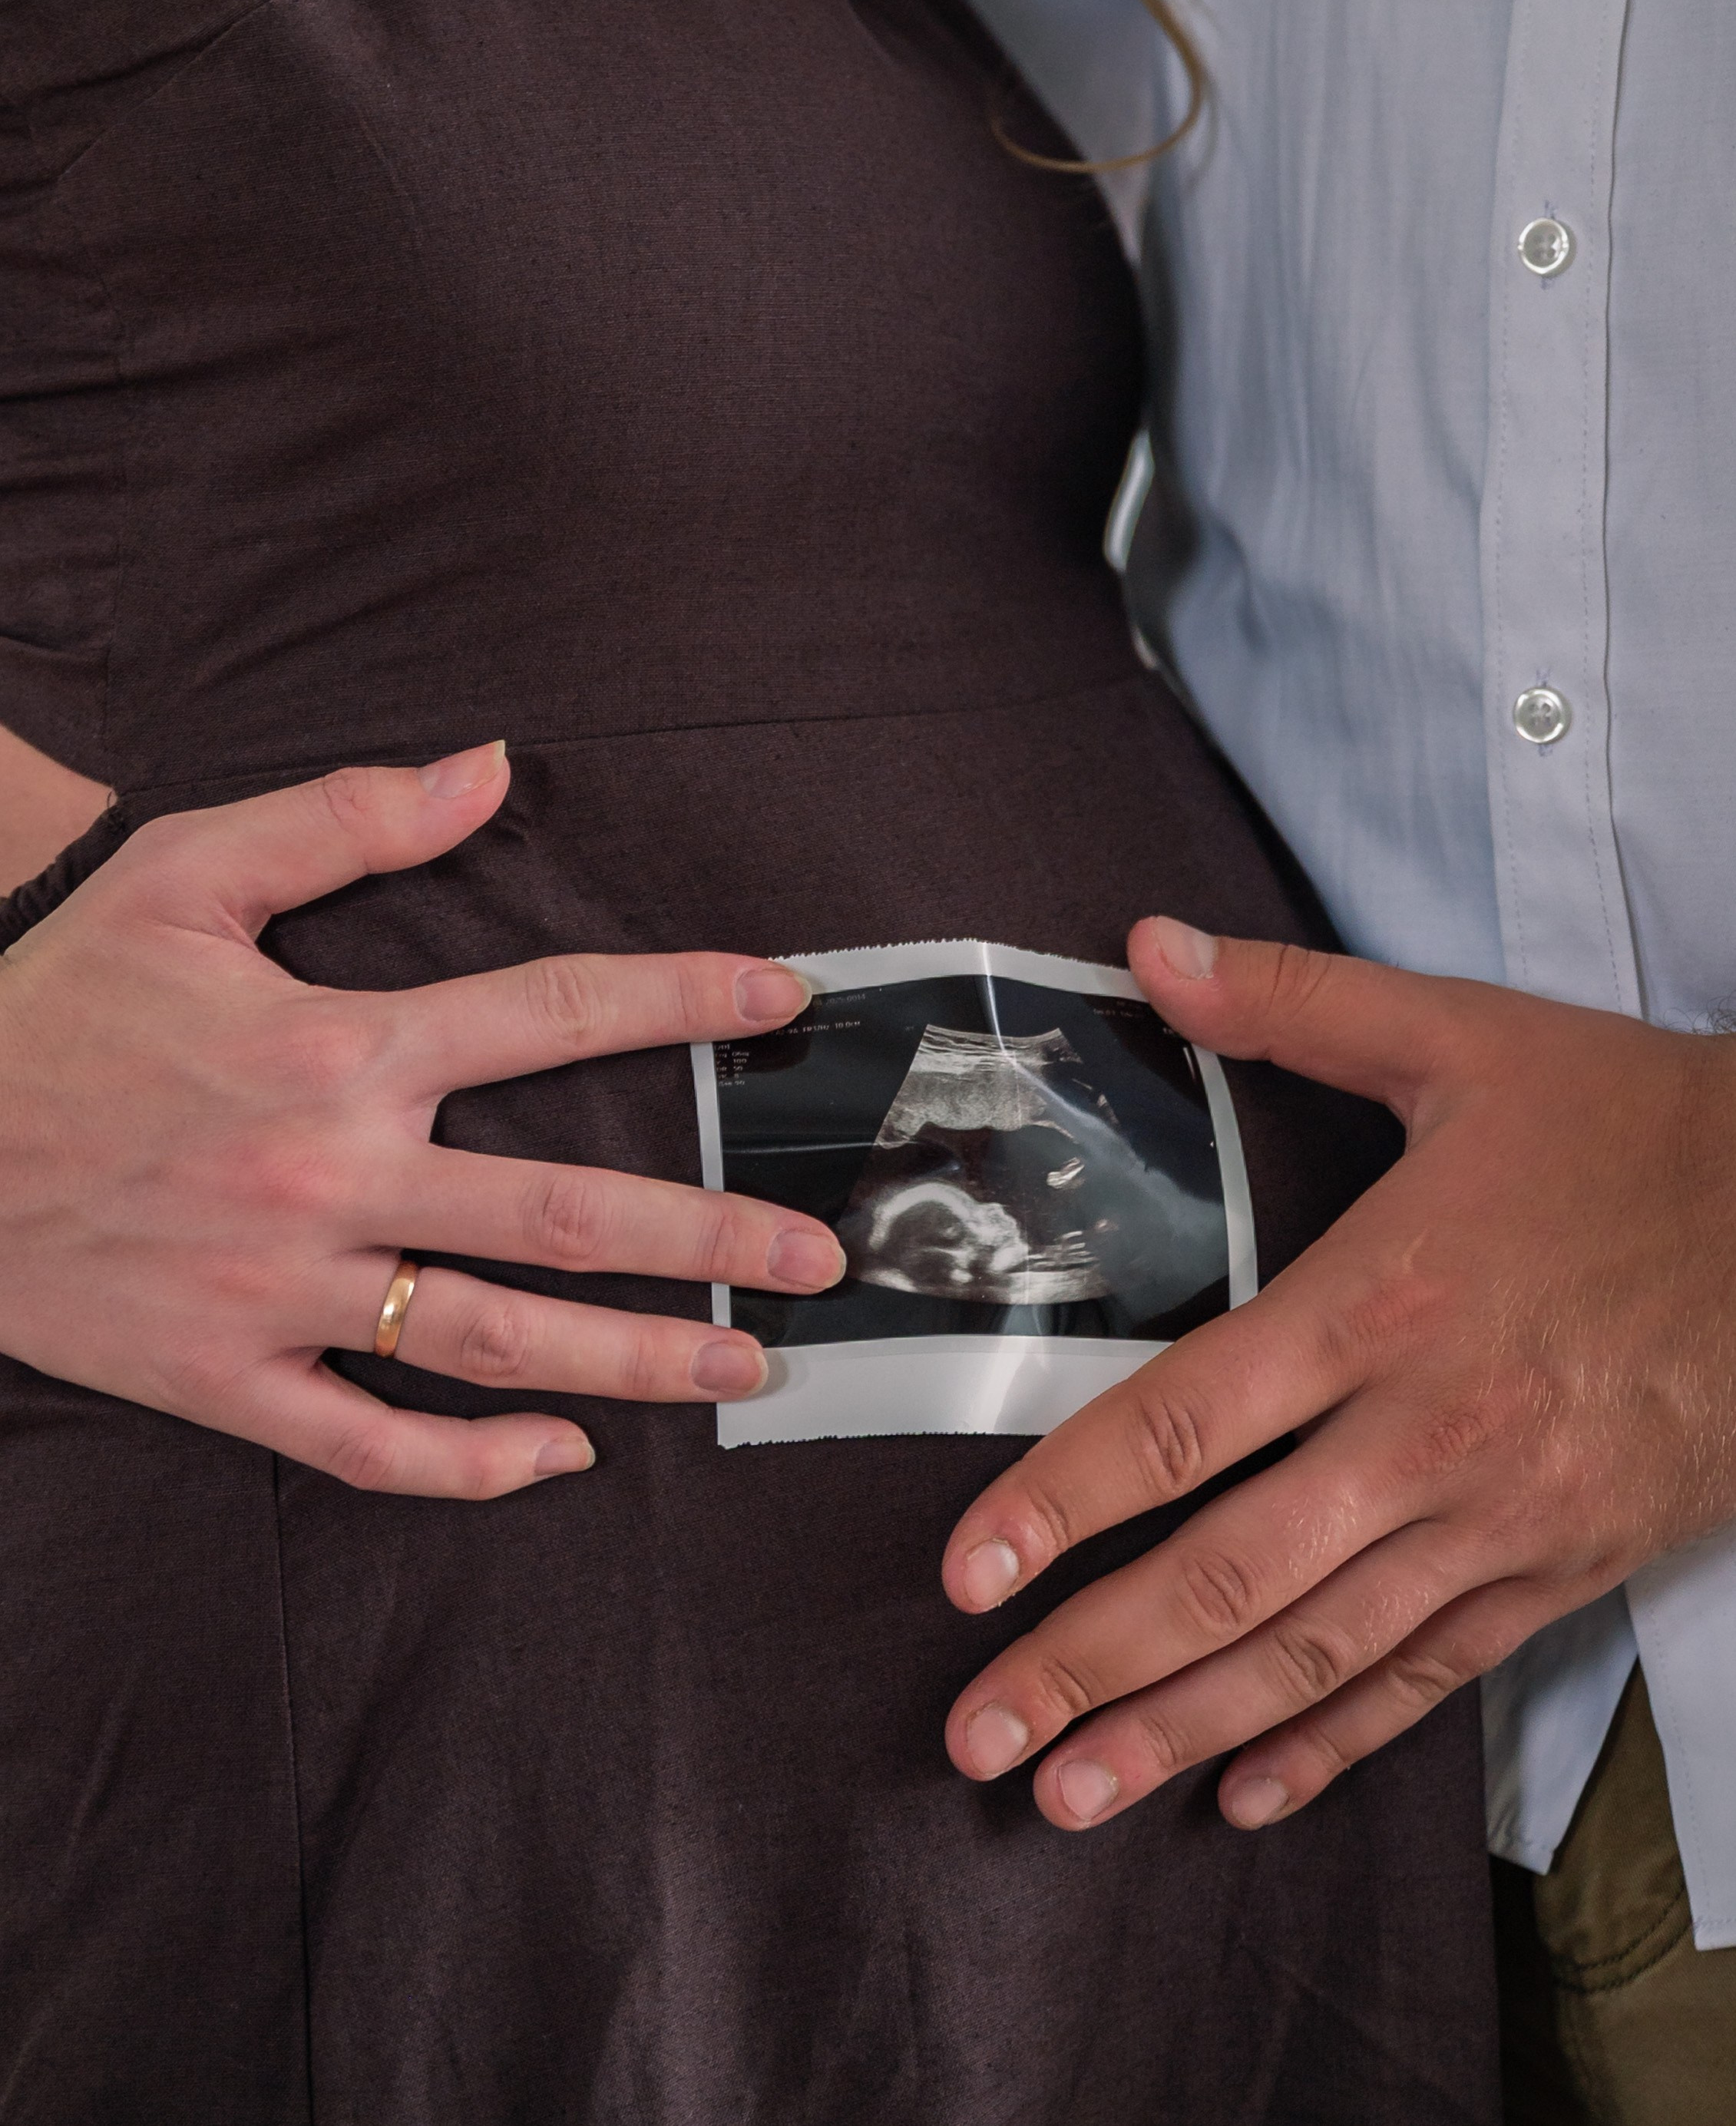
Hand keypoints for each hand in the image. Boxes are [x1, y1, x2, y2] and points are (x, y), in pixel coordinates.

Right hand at [0, 742, 841, 1495]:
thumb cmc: (55, 1001)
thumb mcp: (184, 874)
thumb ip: (344, 817)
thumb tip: (488, 766)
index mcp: (338, 1046)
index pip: (553, 1012)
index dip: (681, 999)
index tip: (779, 1003)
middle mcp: (330, 1175)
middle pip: (561, 1211)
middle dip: (710, 1233)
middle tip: (816, 1255)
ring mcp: (281, 1290)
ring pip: (493, 1340)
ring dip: (635, 1359)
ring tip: (744, 1368)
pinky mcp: (222, 1377)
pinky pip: (366, 1443)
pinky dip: (468, 1463)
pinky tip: (558, 1459)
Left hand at [939, 915, 1735, 1832]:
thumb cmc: (1636, 1128)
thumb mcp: (1466, 1035)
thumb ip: (1292, 1000)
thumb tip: (1147, 944)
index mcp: (1382, 1301)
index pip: (1185, 1422)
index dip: (1065, 1501)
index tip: (967, 1571)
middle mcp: (1428, 1434)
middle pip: (1231, 1574)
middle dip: (1091, 1663)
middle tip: (979, 1740)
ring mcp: (1499, 1521)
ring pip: (1319, 1653)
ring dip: (1185, 1731)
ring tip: (1072, 1799)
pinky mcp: (1561, 1570)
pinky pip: (1432, 1679)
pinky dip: (1338, 1745)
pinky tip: (1246, 1795)